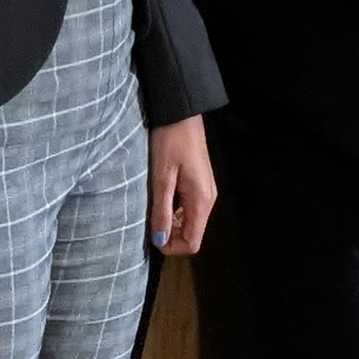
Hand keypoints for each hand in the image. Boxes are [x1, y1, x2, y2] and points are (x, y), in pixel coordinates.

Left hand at [147, 118, 217, 254]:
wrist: (181, 111)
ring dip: (172, 222)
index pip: (192, 242)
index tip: (152, 238)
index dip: (172, 247)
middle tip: (149, 221)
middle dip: (170, 235)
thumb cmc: (170, 141)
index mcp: (201, 200)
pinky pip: (190, 207)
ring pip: (191, 221)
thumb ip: (161, 210)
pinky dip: (175, 210)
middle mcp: (208, 199)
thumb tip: (159, 241)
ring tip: (153, 207)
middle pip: (193, 233)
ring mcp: (206, 190)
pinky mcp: (201, 182)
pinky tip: (162, 195)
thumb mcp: (161, 177)